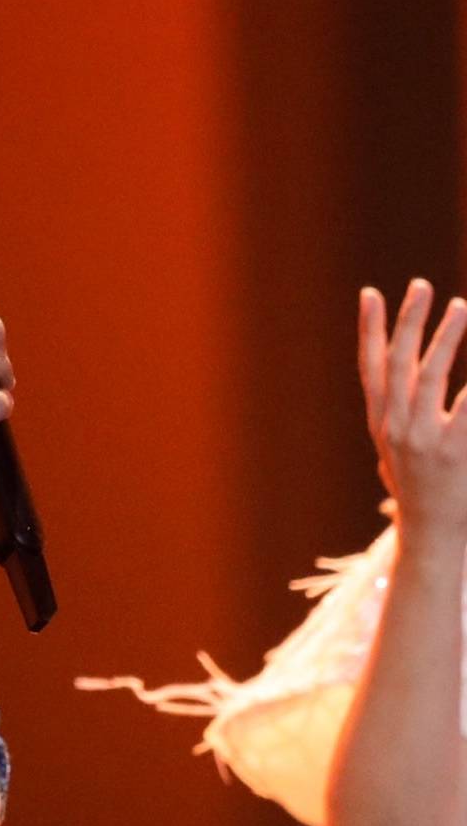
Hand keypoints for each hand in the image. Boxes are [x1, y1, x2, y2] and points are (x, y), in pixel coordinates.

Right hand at [360, 280, 466, 551]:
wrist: (436, 538)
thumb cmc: (425, 494)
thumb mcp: (400, 456)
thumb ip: (401, 421)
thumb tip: (398, 391)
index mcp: (384, 426)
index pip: (372, 369)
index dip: (369, 330)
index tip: (369, 294)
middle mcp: (397, 429)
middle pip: (400, 365)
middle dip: (409, 322)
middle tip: (421, 287)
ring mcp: (424, 441)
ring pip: (430, 377)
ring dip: (445, 338)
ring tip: (461, 307)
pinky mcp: (454, 452)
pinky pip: (464, 407)